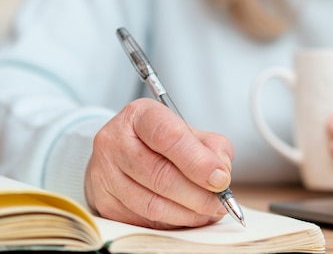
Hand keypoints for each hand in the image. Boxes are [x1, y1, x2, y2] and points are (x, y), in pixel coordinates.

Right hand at [85, 98, 233, 228]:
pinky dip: (172, 223)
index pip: (169, 137)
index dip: (198, 162)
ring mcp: (104, 173)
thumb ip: (211, 146)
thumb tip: (220, 173)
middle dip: (197, 194)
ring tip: (209, 212)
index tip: (221, 179)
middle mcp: (115, 141)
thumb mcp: (188, 131)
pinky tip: (190, 217)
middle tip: (221, 202)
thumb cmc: (161, 141)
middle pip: (160, 174)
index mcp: (140, 116)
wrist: (122, 151)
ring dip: (187, 213)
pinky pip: (143, 220)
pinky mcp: (103, 202)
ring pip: (151, 203)